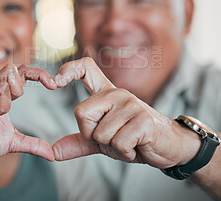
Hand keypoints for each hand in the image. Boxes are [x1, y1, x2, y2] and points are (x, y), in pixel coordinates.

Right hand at [0, 63, 56, 171]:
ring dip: (3, 108)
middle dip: (18, 88)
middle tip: (9, 109)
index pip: (20, 71)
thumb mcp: (14, 143)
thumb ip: (32, 144)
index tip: (53, 84)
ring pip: (0, 89)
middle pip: (9, 70)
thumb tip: (52, 154)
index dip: (37, 73)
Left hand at [52, 57, 200, 168]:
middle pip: (81, 113)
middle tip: (112, 138)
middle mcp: (117, 93)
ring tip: (128, 142)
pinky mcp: (142, 120)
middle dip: (91, 135)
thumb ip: (78, 142)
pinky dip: (125, 152)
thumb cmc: (132, 140)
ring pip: (100, 134)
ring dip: (112, 147)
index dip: (68, 70)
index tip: (54, 81)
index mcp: (106, 94)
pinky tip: (137, 146)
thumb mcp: (102, 141)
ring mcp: (131, 104)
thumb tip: (52, 152)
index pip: (86, 68)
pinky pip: (118, 143)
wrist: (167, 148)